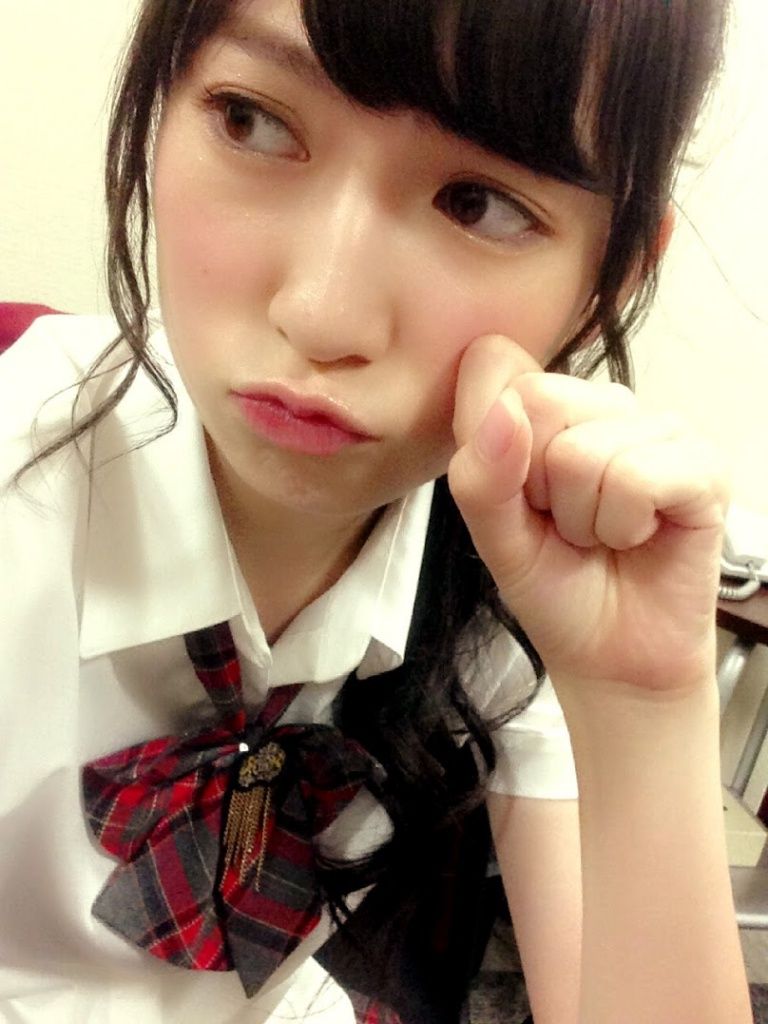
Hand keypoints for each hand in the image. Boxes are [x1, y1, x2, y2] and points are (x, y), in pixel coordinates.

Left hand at [448, 335, 728, 694]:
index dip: (492, 446)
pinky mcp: (703, 466)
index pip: (494, 366)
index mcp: (546, 407)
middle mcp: (604, 405)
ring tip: (601, 536)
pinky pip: (638, 478)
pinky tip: (638, 537)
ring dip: (583, 520)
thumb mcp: (494, 536)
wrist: (612, 656)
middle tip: (563, 523)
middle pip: (540, 402)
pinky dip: (624, 527)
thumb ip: (480, 476)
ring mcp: (658, 429)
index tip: (517, 496)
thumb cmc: (555, 587)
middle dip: (538, 487)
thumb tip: (506, 412)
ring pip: (584, 453)